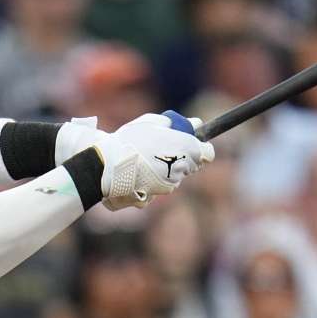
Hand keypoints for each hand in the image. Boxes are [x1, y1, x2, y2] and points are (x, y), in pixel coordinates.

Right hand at [95, 111, 215, 210]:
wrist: (108, 164)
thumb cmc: (130, 139)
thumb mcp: (151, 122)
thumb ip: (174, 124)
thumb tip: (194, 123)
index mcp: (187, 148)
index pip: (208, 153)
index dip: (201, 148)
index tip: (191, 143)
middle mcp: (182, 168)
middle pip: (191, 165)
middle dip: (182, 157)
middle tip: (163, 148)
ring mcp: (170, 183)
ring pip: (175, 176)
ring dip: (167, 168)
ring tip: (147, 159)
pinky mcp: (157, 195)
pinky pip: (160, 187)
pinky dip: (154, 180)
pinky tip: (140, 171)